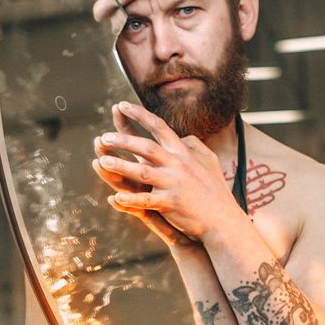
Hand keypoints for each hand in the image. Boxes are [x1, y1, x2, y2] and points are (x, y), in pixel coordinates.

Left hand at [93, 100, 238, 242]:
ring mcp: (174, 184)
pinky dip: (130, 200)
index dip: (139, 114)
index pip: (159, 127)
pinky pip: (146, 201)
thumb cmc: (214, 190)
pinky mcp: (171, 203)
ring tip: (101, 161)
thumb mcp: (209, 161)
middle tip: (103, 138)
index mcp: (183, 152)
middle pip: (146, 147)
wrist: (223, 219)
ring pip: (142, 172)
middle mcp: (178, 164)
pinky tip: (114, 198)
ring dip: (120, 166)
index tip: (120, 105)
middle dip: (123, 141)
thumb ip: (194, 146)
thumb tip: (183, 137)